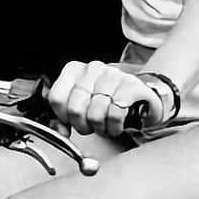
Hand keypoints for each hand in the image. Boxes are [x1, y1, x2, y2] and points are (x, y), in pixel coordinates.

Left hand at [47, 60, 166, 137]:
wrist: (142, 98)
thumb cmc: (109, 102)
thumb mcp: (83, 106)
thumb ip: (65, 116)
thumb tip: (60, 130)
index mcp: (75, 70)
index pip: (56, 98)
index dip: (63, 117)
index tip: (71, 122)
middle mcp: (93, 68)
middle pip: (75, 108)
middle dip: (83, 125)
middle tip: (92, 127)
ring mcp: (113, 75)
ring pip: (95, 113)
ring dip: (101, 127)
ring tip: (106, 125)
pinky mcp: (131, 85)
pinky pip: (115, 113)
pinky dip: (115, 126)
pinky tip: (117, 124)